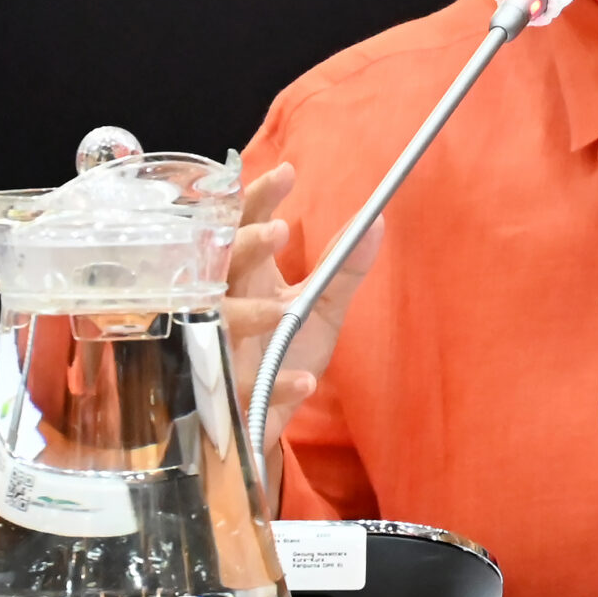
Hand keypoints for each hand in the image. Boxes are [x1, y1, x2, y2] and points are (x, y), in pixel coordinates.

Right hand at [221, 162, 384, 504]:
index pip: (243, 227)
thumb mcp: (319, 309)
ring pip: (221, 325)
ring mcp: (222, 351)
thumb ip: (344, 267)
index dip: (259, 200)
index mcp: (247, 279)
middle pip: (221, 267)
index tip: (285, 174)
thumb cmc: (282, 354)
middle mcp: (226, 307)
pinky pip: (249, 388)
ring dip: (249, 316)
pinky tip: (305, 383)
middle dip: (244, 248)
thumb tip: (377, 220)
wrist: (262, 423)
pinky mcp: (231, 396)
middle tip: (277, 231)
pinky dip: (275, 386)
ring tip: (280, 311)